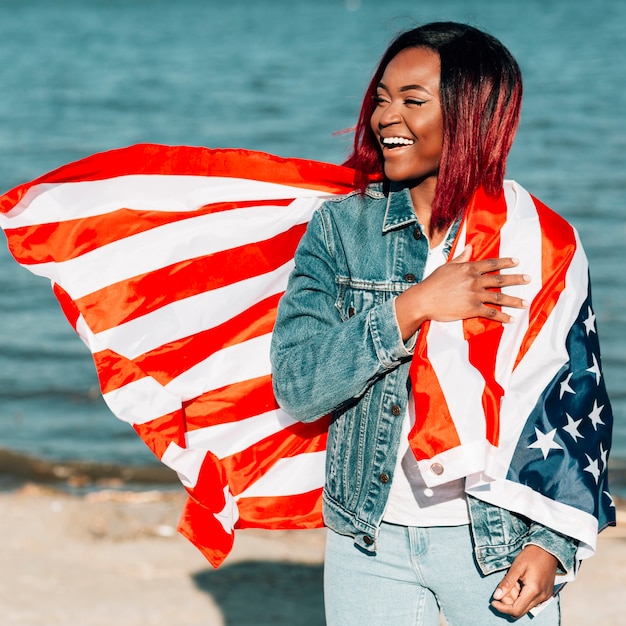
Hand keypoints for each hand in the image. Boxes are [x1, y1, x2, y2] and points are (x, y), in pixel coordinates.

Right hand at [395, 245, 529, 339]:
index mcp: (469, 268)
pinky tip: (511, 319)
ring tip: (525, 302)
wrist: (423, 300)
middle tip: (528, 279)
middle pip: (500, 279)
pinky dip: (502, 316)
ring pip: (499, 297)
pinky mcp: (472, 309)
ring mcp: (474, 295)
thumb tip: (471, 247)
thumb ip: (461, 258)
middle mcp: (474, 280)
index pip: (492, 263)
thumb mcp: (447, 267)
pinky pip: (491, 313)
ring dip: (514, 300)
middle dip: (516, 279)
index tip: (517, 262)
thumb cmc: (432, 283)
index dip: (506, 262)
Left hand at [491, 545, 558, 617]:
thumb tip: (496, 597)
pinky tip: (520, 583)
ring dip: (515, 598)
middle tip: (504, 587)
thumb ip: (506, 583)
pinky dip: (522, 596)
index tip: (493, 602)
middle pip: (520, 610)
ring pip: (525, 606)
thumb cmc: (531, 556)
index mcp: (533, 591)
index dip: (503, 608)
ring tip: (513, 581)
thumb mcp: (516, 567)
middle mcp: (541, 598)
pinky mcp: (546, 594)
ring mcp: (545, 597)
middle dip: (508, 602)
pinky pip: (531, 601)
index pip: (516, 610)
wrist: (548, 550)